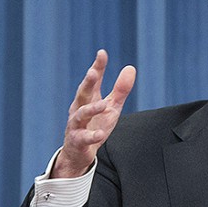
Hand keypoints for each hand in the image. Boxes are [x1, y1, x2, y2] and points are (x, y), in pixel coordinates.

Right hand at [52, 50, 135, 178]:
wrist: (79, 153)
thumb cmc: (95, 125)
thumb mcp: (111, 107)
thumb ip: (120, 89)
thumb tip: (130, 67)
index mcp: (89, 99)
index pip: (93, 80)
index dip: (97, 67)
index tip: (102, 53)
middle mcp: (79, 109)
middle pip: (82, 93)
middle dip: (87, 82)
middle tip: (92, 72)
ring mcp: (76, 125)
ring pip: (80, 114)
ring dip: (91, 109)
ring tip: (103, 105)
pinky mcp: (77, 141)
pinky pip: (83, 137)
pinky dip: (91, 135)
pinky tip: (100, 134)